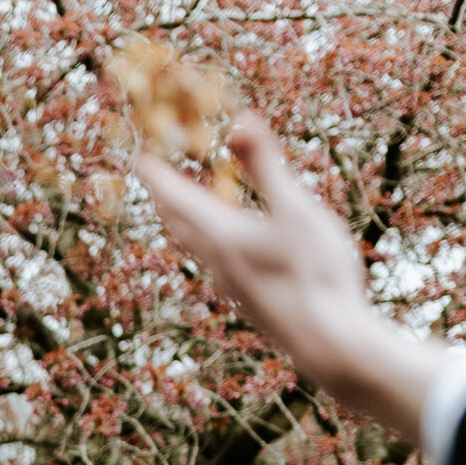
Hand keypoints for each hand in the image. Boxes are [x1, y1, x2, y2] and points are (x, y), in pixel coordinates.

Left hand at [136, 115, 443, 442]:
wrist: (329, 345)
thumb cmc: (316, 272)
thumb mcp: (294, 209)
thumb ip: (265, 166)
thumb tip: (238, 120)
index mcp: (220, 236)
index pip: (175, 196)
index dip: (155, 172)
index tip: (137, 153)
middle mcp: (215, 262)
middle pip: (177, 223)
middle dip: (164, 195)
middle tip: (155, 174)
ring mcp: (230, 285)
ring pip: (195, 246)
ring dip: (185, 219)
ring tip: (185, 202)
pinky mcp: (248, 300)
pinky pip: (215, 261)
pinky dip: (209, 239)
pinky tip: (227, 243)